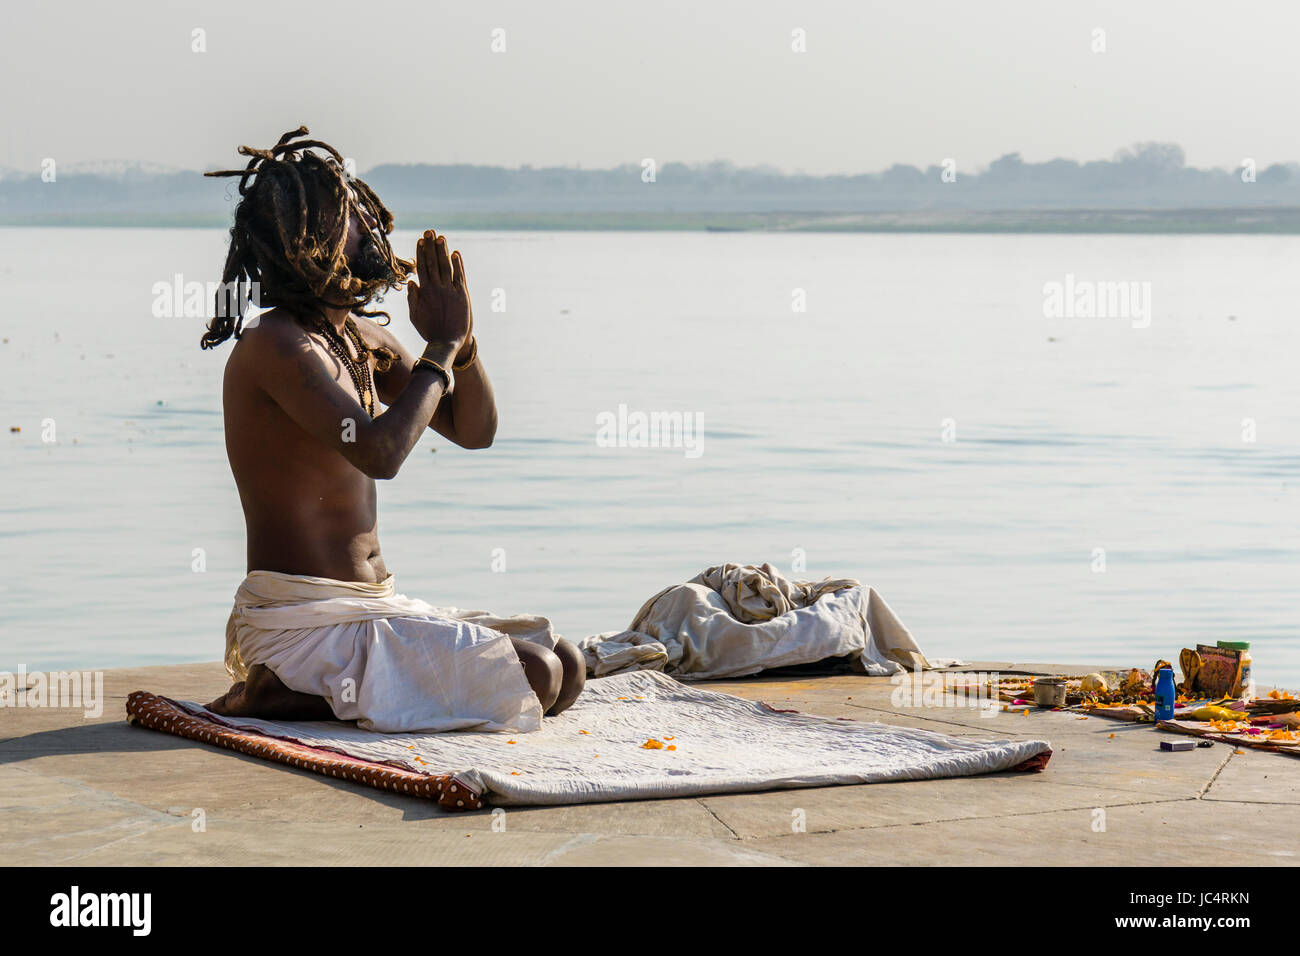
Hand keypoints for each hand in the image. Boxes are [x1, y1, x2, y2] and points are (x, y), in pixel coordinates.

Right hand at [406, 229, 471, 350]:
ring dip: (443, 251)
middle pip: (432, 262)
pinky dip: (457, 264)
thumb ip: (413, 298)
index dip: (421, 253)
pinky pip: (459, 276)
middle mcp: (436, 288)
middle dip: (430, 246)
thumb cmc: (430, 331)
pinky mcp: (462, 295)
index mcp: (424, 292)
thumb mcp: (415, 316)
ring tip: (440, 237)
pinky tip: (455, 253)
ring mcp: (449, 290)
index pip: (421, 267)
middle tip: (429, 232)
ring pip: (445, 266)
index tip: (420, 241)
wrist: (447, 343)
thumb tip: (411, 281)